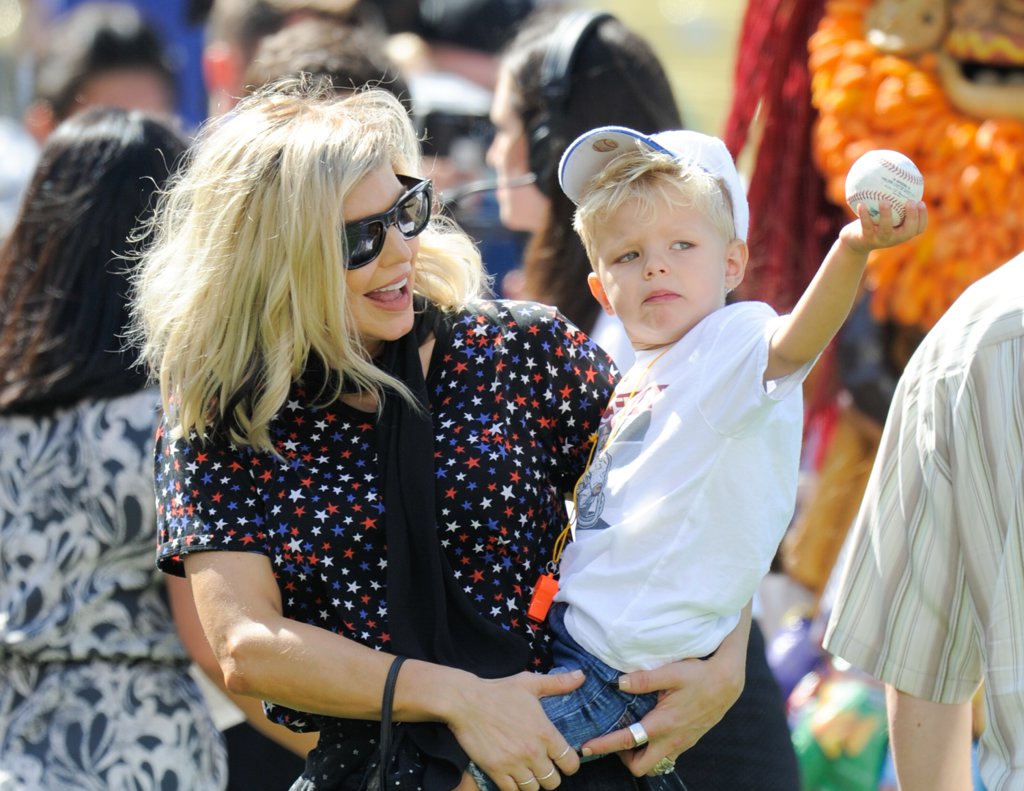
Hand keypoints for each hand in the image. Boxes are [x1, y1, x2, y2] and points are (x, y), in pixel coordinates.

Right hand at [447, 670, 582, 789]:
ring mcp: (514, 764)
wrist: (465, 701)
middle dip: (550, 775)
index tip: (562, 760)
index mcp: (545, 733)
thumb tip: (581, 676)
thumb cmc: (499, 691)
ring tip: (528, 772)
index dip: (569, 764)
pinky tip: (512, 776)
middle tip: (542, 766)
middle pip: (553, 782)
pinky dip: (514, 787)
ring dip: (532, 782)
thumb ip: (558, 683)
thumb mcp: (530, 683)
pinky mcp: (495, 771)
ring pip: (533, 789)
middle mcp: (533, 752)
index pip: (569, 762)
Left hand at [579, 606, 750, 776]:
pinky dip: (653, 749)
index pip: (627, 740)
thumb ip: (644, 679)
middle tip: (612, 740)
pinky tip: (648, 731)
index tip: (587, 747)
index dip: (604, 745)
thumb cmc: (699, 675)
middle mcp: (672, 739)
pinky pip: (666, 755)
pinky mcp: (687, 741)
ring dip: (639, 755)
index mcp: (664, 724)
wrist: (727, 683)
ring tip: (628, 736)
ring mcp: (681, 743)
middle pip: (641, 767)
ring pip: (655, 763)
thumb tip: (618, 683)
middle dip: (622, 759)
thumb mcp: (672, 672)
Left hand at [841, 198, 927, 254]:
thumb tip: (902, 175)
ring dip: (886, 215)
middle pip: (908, 231)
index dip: (922, 217)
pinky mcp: (866, 239)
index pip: (918, 228)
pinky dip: (864, 215)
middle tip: (911, 201)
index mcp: (902, 233)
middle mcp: (894, 238)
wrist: (856, 242)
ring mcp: (880, 240)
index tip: (921, 202)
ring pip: (886, 229)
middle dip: (912, 217)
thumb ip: (896, 201)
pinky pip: (866, 226)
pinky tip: (861, 204)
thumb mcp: (886, 214)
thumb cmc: (875, 223)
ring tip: (884, 201)